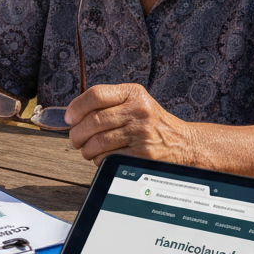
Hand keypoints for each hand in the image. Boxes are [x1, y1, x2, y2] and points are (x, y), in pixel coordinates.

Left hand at [66, 83, 192, 164]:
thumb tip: (72, 116)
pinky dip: (99, 160)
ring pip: (98, 142)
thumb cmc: (151, 122)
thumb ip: (108, 104)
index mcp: (133, 93)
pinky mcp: (142, 154)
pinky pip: (108, 158)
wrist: (183, 143)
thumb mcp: (135, 102)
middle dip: (77, 133)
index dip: (77, 107)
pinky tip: (102, 157)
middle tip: (74, 139)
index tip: (69, 118)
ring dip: (86, 149)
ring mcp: (142, 133)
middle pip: (93, 121)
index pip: (96, 95)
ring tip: (87, 150)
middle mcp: (138, 110)